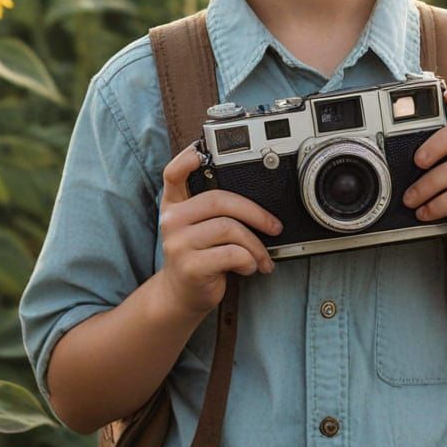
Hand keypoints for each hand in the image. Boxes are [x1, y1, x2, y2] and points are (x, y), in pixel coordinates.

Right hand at [157, 144, 281, 315]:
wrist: (181, 295)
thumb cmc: (199, 256)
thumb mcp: (199, 228)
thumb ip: (213, 209)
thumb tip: (257, 198)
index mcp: (175, 205)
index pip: (173, 173)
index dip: (186, 158)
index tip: (201, 150)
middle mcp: (172, 220)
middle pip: (219, 200)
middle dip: (255, 212)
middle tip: (274, 226)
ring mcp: (178, 243)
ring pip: (230, 228)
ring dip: (256, 245)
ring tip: (262, 257)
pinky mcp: (190, 266)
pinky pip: (233, 254)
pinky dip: (249, 261)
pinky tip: (249, 267)